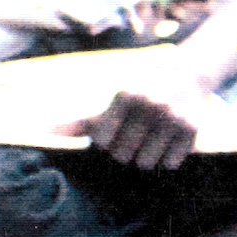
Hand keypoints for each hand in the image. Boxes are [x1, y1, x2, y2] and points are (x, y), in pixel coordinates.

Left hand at [73, 53, 211, 171]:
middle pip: (122, 156)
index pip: (102, 142)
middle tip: (134, 138)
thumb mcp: (115, 98)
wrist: (190, 72)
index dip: (105, 144)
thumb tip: (45, 133)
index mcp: (126, 94)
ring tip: (150, 141)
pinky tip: (168, 142)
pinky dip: (167, 159)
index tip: (113, 135)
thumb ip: (82, 120)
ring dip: (145, 158)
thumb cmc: (144, 88)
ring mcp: (172, 116)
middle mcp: (149, 103)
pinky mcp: (191, 128)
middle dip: (124, 152)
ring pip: (145, 164)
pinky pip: (170, 164)